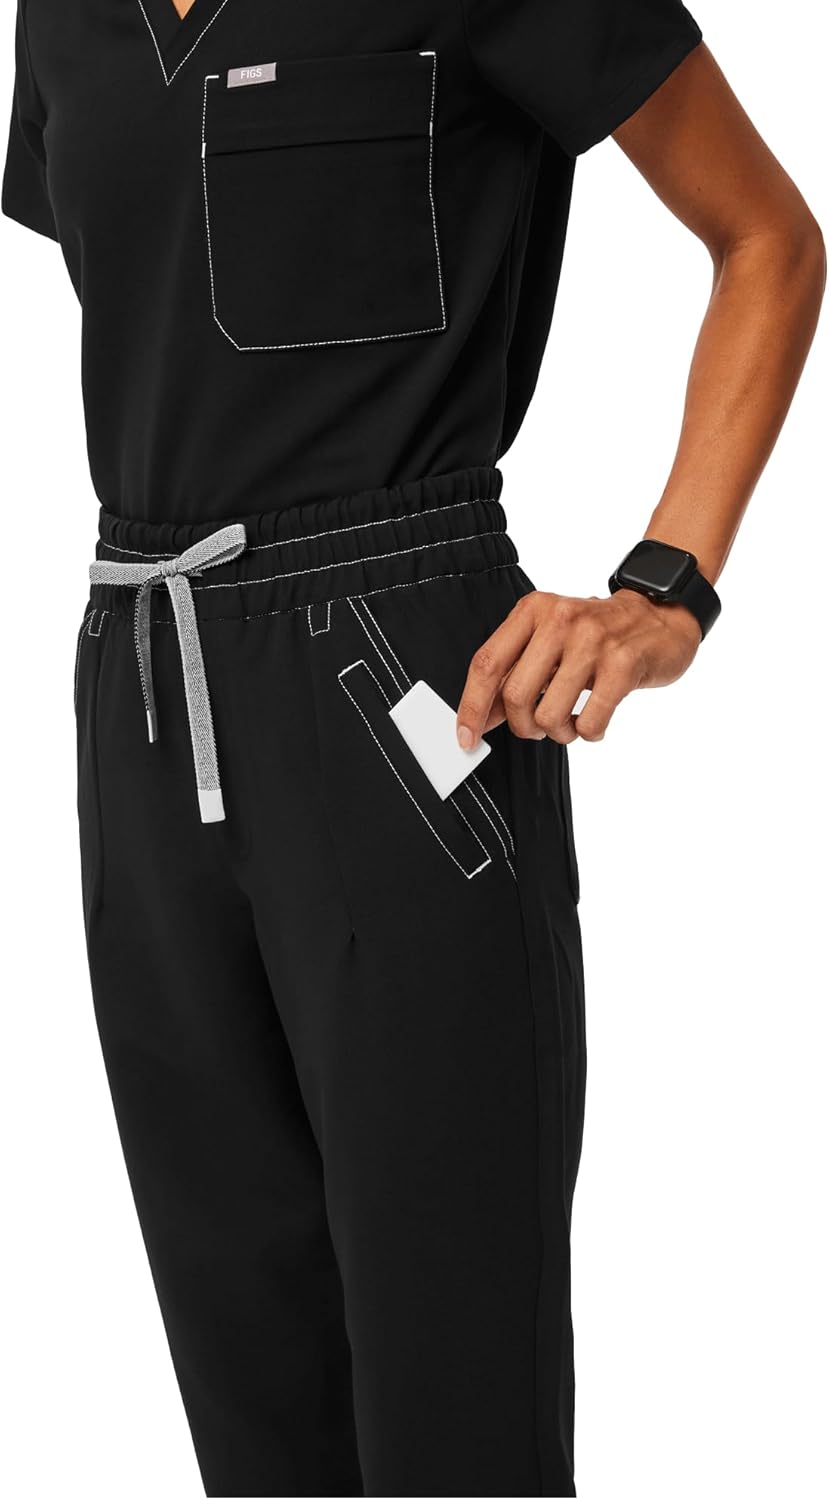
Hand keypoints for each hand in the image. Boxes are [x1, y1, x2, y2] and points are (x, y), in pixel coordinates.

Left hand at [456, 589, 701, 746]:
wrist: (662, 615)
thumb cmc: (599, 635)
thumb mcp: (550, 639)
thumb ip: (515, 672)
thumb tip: (481, 717)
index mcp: (533, 610)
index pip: (487, 664)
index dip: (471, 707)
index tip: (466, 738)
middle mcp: (560, 620)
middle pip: (515, 696)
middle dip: (523, 726)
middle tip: (538, 727)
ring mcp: (594, 641)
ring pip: (549, 715)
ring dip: (558, 734)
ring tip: (571, 724)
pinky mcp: (624, 664)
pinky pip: (589, 722)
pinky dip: (588, 734)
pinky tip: (594, 723)